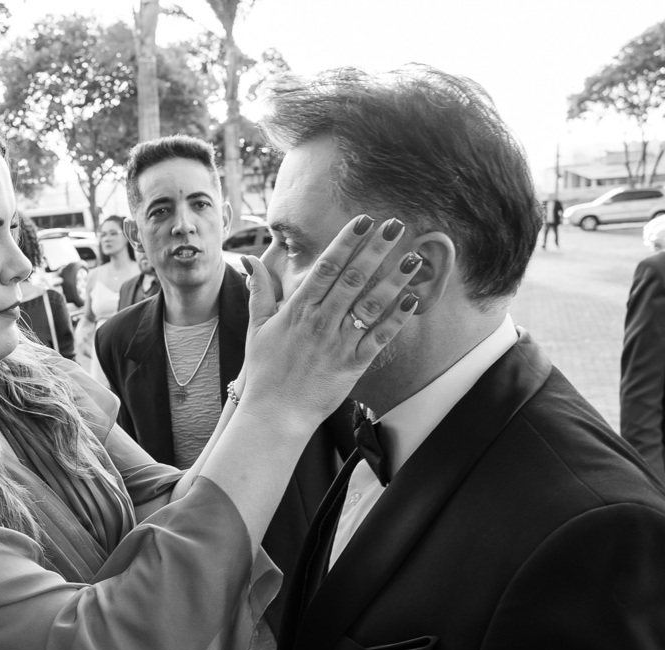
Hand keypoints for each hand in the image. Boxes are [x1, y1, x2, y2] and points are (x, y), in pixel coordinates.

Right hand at [238, 216, 418, 425]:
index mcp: (298, 310)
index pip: (325, 268)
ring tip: (413, 257)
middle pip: (352, 279)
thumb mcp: (256, 327)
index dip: (346, 242)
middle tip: (396, 225)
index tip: (363, 221)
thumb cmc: (265, 371)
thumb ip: (259, 291)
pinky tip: (411, 300)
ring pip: (370, 305)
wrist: (274, 414)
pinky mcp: (353, 365)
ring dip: (393, 280)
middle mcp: (320, 322)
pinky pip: (379, 339)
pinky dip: (396, 319)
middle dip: (375, 250)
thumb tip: (251, 260)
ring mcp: (338, 343)